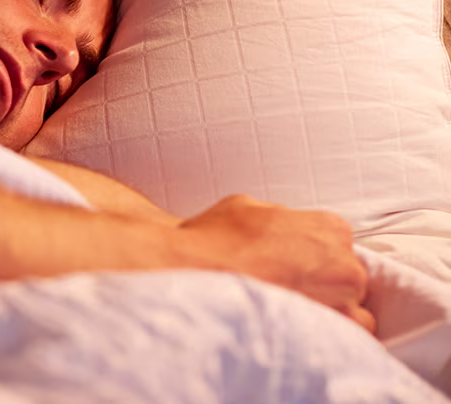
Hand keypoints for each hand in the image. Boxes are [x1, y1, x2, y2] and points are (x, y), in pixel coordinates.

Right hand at [177, 194, 373, 333]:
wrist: (194, 272)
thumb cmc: (214, 241)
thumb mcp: (248, 208)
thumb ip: (279, 220)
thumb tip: (278, 231)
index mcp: (329, 227)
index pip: (336, 247)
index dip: (312, 261)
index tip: (291, 271)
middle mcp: (345, 261)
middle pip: (347, 279)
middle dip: (322, 287)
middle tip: (285, 293)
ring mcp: (345, 297)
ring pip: (352, 310)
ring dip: (328, 312)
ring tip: (289, 315)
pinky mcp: (337, 328)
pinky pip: (349, 337)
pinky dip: (327, 336)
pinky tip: (295, 332)